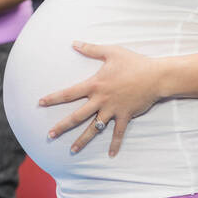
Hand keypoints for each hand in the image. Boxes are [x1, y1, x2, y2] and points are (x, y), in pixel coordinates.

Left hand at [39, 41, 165, 156]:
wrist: (156, 76)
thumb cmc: (134, 62)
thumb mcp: (111, 52)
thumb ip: (91, 49)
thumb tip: (74, 43)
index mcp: (95, 85)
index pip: (69, 93)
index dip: (54, 98)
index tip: (40, 103)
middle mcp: (101, 100)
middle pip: (77, 116)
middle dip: (62, 126)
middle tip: (49, 135)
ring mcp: (113, 110)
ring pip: (95, 128)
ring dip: (83, 140)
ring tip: (72, 150)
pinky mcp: (125, 116)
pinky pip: (118, 133)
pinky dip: (115, 144)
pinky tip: (111, 155)